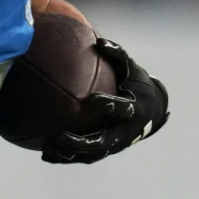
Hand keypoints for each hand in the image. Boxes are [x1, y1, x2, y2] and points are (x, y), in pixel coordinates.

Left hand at [42, 38, 169, 163]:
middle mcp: (125, 131)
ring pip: (92, 154)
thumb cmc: (136, 84)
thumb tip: (99, 41)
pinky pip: (86, 157)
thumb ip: (117, 55)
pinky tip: (46, 154)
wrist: (152, 111)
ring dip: (70, 154)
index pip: (121, 109)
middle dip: (82, 142)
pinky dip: (68, 158)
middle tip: (60, 136)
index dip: (108, 105)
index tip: (92, 99)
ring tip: (48, 149)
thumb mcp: (131, 68)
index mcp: (134, 109)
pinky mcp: (107, 150)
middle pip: (103, 141)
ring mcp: (116, 144)